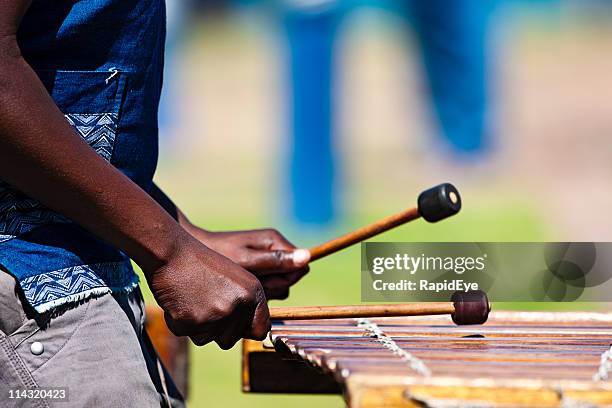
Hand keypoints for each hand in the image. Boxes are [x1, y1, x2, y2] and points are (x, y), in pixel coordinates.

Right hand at [147, 231, 270, 349]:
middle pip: (231, 340)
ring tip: (193, 300)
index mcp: (253, 293)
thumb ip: (248, 305)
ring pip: (209, 339)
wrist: (172, 254)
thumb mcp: (236, 279)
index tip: (236, 326)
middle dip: (218, 330)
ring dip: (199, 327)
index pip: (260, 330)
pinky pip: (188, 335)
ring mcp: (216, 315)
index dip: (246, 330)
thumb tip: (256, 333)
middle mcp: (238, 306)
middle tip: (205, 305)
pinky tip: (181, 302)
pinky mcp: (192, 322)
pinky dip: (181, 323)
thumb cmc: (202, 265)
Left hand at [187, 227, 309, 299]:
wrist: (192, 253)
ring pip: (279, 285)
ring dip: (263, 291)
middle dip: (272, 286)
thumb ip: (276, 261)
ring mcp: (266, 259)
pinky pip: (266, 286)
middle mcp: (274, 248)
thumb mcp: (247, 261)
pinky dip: (254, 291)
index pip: (300, 267)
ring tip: (241, 285)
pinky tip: (238, 288)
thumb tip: (307, 257)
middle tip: (248, 283)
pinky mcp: (258, 269)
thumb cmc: (218, 254)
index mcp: (275, 241)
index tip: (262, 280)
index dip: (284, 279)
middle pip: (290, 278)